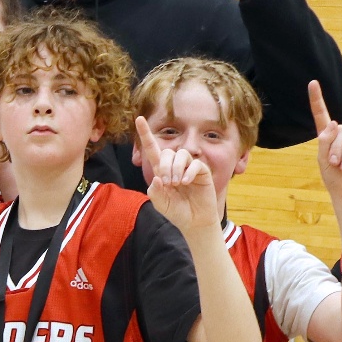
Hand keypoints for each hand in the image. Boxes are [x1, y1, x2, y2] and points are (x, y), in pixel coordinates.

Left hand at [135, 115, 219, 232]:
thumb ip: (155, 192)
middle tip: (168, 183)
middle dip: (165, 166)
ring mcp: (189, 168)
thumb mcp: (160, 204)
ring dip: (176, 169)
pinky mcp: (202, 171)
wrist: (194, 222)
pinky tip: (187, 183)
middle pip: (167, 152)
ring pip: (181, 154)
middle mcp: (175, 166)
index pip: (152, 150)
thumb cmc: (176, 212)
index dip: (146, 134)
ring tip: (178, 184)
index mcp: (161, 171)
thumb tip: (157, 178)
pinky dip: (190, 172)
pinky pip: (195, 163)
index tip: (139, 119)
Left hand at [310, 79, 341, 202]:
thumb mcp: (323, 160)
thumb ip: (325, 141)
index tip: (313, 83)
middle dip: (335, 151)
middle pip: (338, 132)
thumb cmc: (334, 178)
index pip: (322, 115)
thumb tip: (335, 123)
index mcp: (330, 136)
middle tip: (337, 166)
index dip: (317, 99)